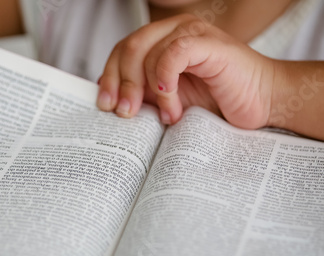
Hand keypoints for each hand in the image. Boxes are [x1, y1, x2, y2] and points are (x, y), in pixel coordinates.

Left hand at [96, 14, 275, 129]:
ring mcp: (193, 33)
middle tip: (127, 113)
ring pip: (147, 52)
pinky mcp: (210, 43)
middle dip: (122, 84)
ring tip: (167, 115)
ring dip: (150, 91)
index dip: (110, 76)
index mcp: (161, 40)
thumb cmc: (216, 101)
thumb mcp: (167, 99)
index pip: (123, 50)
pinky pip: (173, 54)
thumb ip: (142, 92)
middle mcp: (174, 30)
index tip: (105, 105)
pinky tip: (171, 103)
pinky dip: (165, 80)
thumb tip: (109, 97)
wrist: (261, 103)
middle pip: (129, 48)